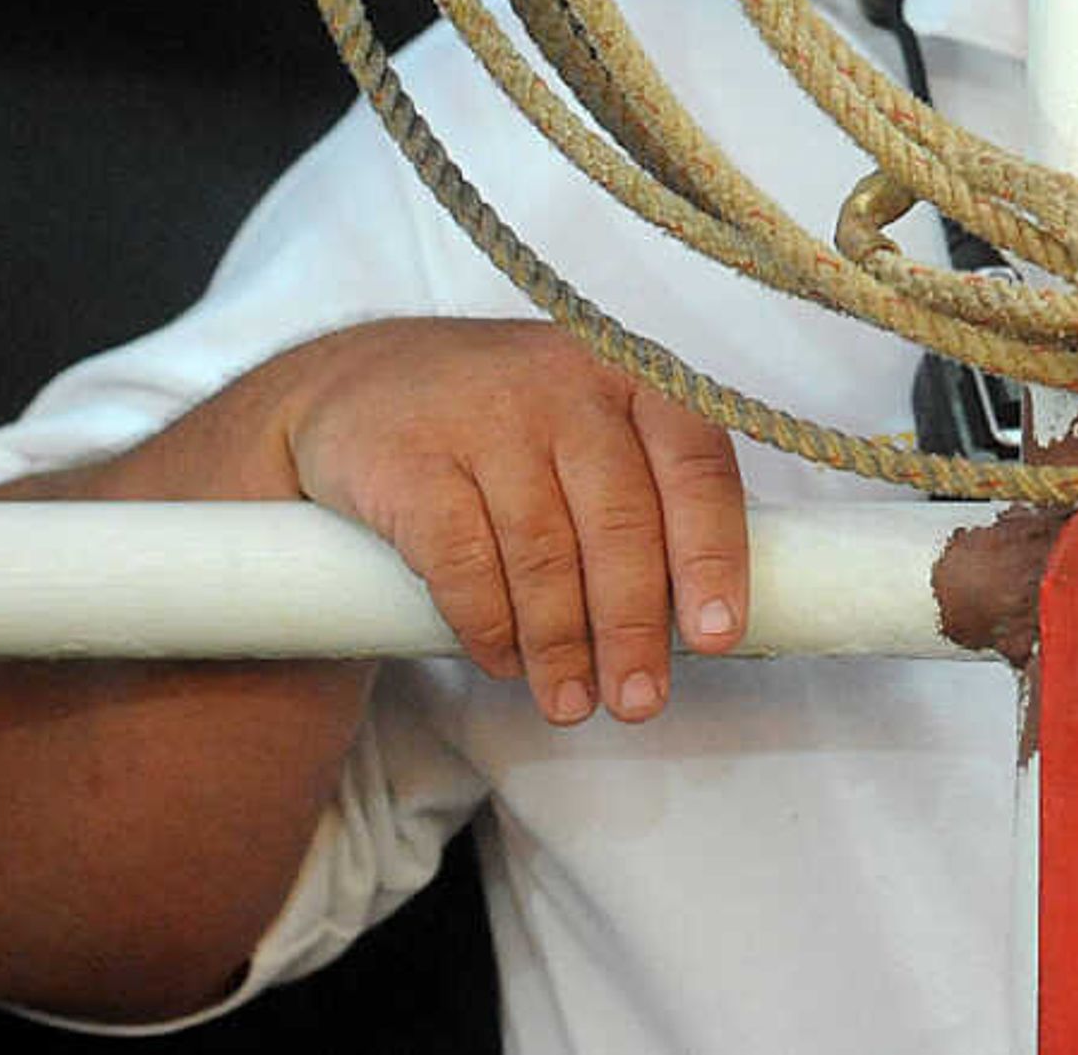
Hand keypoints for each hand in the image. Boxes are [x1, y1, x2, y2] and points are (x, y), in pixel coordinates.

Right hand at [267, 320, 749, 724]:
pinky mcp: (412, 459)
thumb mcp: (591, 430)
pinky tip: (502, 660)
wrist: (361, 386)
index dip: (712, 556)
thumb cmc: (508, 426)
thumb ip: (648, 498)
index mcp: (633, 376)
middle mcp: (567, 386)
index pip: (696, 466)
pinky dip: (488, 624)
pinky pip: (462, 562)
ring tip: (570, 701)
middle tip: (639, 701)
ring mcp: (486, 416)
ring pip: (543, 552)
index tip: (716, 634)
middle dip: (633, 626)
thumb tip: (697, 620)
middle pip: (619, 522)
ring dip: (561, 644)